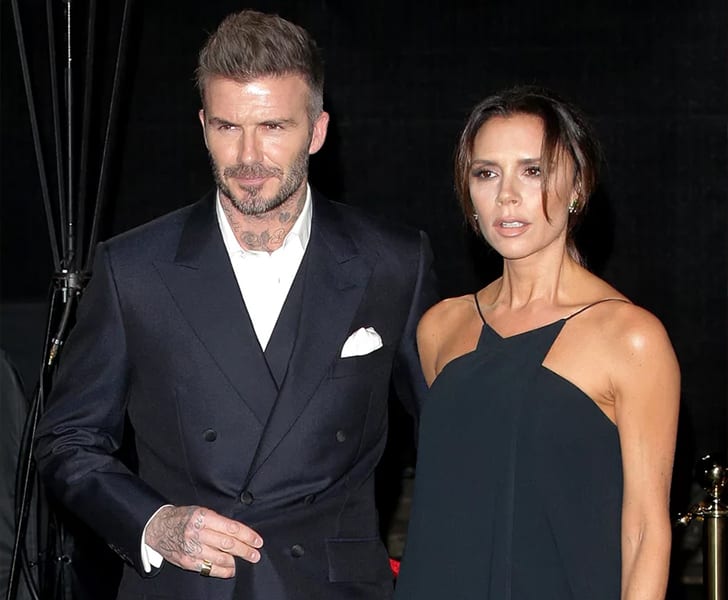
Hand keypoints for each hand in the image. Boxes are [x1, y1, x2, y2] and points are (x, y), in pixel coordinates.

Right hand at [145, 505, 262, 577]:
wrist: (158, 528)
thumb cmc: (184, 518)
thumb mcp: (200, 511)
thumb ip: (218, 521)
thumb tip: (240, 532)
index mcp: (203, 517)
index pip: (230, 527)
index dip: (247, 535)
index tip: (257, 541)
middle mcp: (197, 533)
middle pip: (227, 543)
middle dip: (245, 550)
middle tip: (256, 554)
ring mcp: (191, 549)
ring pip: (220, 557)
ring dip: (236, 561)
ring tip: (247, 560)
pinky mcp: (187, 562)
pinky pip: (208, 568)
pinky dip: (223, 570)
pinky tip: (231, 569)